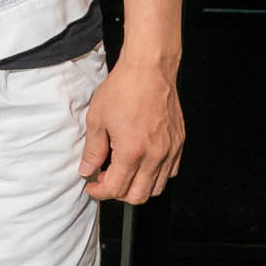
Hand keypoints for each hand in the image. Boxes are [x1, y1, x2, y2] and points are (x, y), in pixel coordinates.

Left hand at [79, 55, 183, 203]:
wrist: (149, 70)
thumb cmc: (123, 89)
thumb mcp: (97, 119)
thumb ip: (92, 150)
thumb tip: (87, 170)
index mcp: (132, 151)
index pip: (116, 188)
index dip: (100, 192)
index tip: (91, 186)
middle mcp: (155, 155)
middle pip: (139, 196)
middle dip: (117, 193)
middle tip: (104, 180)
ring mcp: (171, 151)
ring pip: (157, 187)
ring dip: (137, 187)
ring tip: (121, 172)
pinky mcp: (179, 143)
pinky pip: (170, 172)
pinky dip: (155, 176)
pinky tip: (140, 164)